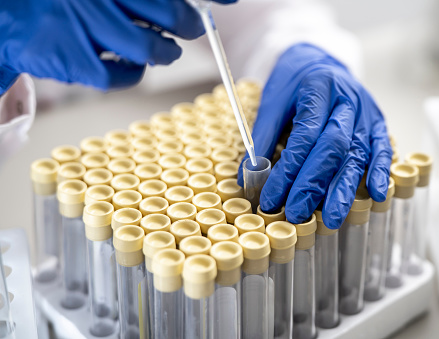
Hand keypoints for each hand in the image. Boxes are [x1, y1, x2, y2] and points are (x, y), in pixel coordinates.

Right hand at [0, 0, 235, 94]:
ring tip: (161, 50)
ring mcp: (85, 25)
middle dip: (187, 26)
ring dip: (163, 53)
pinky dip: (131, 73)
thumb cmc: (67, 4)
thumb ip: (144, 0)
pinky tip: (123, 63)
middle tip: (190, 30)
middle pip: (168, 14)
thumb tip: (190, 9)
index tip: (232, 0)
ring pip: (149, 48)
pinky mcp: (74, 58)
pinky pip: (123, 76)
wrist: (10, 17)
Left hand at [238, 43, 391, 228]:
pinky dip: (379, 172)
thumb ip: (263, 137)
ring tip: (332, 219)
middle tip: (297, 214)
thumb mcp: (273, 101)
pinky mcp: (378, 122)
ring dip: (344, 188)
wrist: (321, 60)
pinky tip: (375, 194)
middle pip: (333, 148)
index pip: (303, 136)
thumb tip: (250, 176)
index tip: (271, 198)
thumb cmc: (294, 82)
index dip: (288, 171)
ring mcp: (366, 112)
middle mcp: (347, 100)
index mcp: (318, 89)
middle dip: (314, 184)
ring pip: (357, 153)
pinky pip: (382, 148)